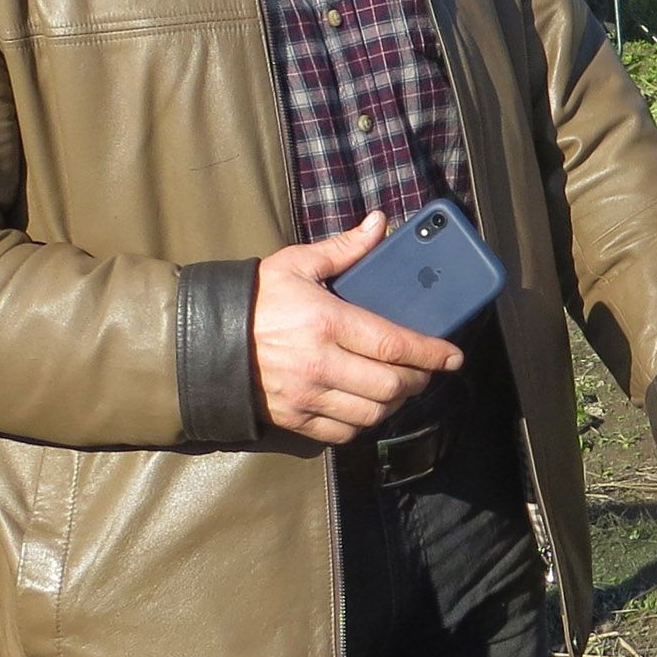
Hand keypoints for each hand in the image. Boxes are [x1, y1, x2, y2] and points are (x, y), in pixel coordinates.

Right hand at [253, 212, 464, 444]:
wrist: (202, 338)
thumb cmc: (256, 298)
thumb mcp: (296, 264)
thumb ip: (343, 248)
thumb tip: (380, 224)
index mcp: (325, 322)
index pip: (393, 344)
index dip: (430, 352)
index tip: (453, 355)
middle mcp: (319, 363)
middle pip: (389, 384)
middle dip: (418, 379)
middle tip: (425, 369)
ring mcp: (305, 395)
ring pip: (371, 413)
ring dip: (394, 403)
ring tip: (400, 387)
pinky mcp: (293, 418)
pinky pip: (343, 433)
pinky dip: (364, 423)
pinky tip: (369, 406)